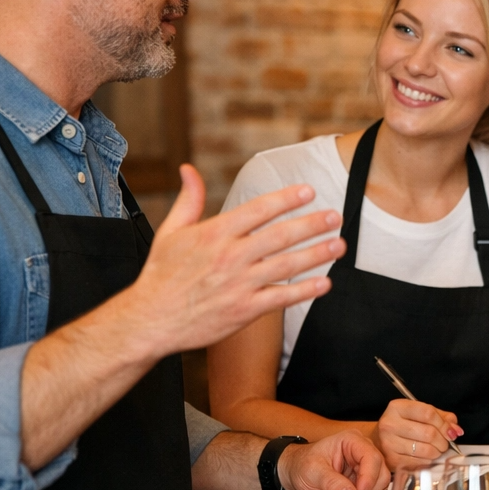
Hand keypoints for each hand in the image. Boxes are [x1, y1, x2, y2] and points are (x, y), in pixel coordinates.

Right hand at [118, 165, 342, 356]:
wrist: (150, 320)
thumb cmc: (161, 276)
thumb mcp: (169, 232)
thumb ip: (189, 200)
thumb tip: (189, 170)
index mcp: (213, 233)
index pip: (257, 210)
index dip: (286, 199)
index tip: (308, 191)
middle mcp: (229, 256)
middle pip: (279, 235)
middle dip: (311, 224)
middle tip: (334, 217)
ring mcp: (239, 284)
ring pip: (286, 265)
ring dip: (316, 254)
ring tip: (338, 244)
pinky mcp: (244, 310)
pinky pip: (281, 298)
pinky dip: (305, 291)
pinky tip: (325, 283)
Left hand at [276, 429, 387, 489]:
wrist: (294, 473)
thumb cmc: (301, 464)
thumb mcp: (313, 472)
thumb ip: (332, 483)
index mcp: (351, 441)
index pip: (371, 457)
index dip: (369, 478)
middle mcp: (361, 451)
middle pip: (381, 471)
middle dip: (369, 489)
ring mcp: (364, 466)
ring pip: (381, 483)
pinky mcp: (363, 480)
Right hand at [374, 398, 461, 469]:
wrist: (377, 440)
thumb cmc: (402, 426)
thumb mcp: (419, 414)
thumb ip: (441, 417)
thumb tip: (456, 430)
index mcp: (398, 407)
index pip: (428, 413)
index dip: (444, 424)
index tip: (451, 432)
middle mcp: (390, 423)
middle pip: (428, 433)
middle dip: (443, 441)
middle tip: (445, 444)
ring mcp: (388, 443)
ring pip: (425, 450)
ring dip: (437, 452)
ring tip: (436, 450)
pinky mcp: (391, 460)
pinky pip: (419, 463)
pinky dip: (428, 461)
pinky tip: (426, 457)